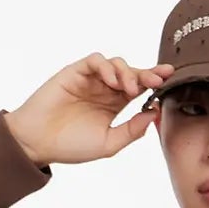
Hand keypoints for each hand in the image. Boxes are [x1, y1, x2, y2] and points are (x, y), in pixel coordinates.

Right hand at [7, 54, 176, 166]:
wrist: (39, 142)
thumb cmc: (71, 146)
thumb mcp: (109, 144)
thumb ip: (132, 130)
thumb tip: (154, 113)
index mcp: (115, 105)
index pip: (140, 89)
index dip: (154, 83)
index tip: (170, 80)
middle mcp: (105, 89)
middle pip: (132, 73)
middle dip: (148, 74)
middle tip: (159, 80)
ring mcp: (91, 79)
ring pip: (116, 64)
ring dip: (128, 72)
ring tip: (132, 89)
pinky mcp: (75, 72)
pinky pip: (95, 62)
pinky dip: (107, 68)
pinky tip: (112, 81)